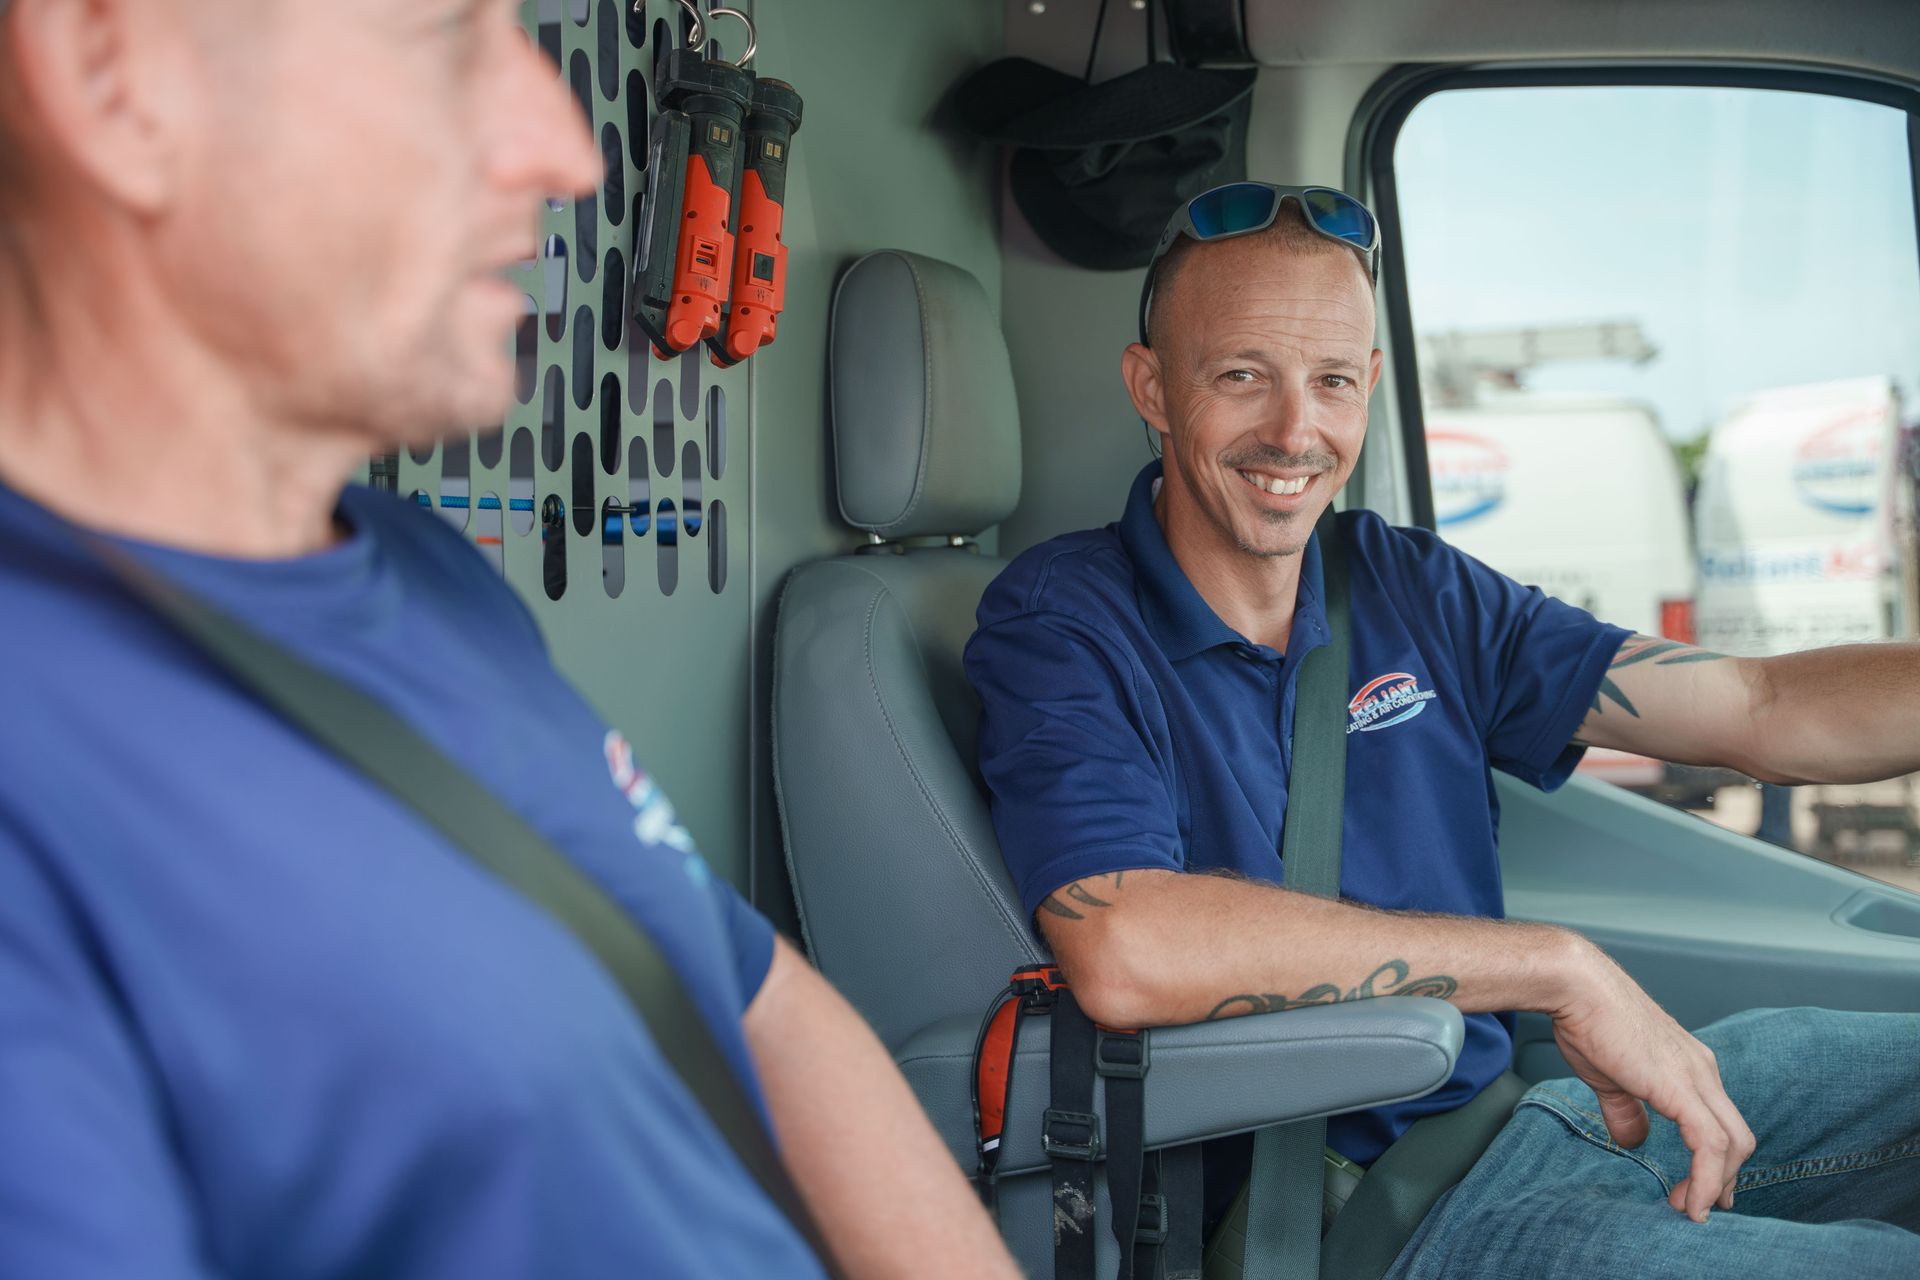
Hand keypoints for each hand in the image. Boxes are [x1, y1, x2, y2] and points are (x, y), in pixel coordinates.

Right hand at [1549, 943, 1755, 1222]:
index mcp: (1690, 1066)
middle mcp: (1703, 1071)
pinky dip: (1707, 1178)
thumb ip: (1626, 1111)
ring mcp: (1696, 1077)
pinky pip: (1710, 1144)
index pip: (1722, 1122)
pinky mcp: (1681, 1087)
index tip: (1701, 1192)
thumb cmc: (1588, 1021)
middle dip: (1725, 1179)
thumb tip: (1634, 1141)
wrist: (1577, 987)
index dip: (1717, 1162)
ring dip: (1716, 1185)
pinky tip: (1692, 1199)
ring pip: (1732, 1144)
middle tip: (1702, 1209)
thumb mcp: (1609, 1077)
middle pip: (1738, 1138)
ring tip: (1691, 1209)